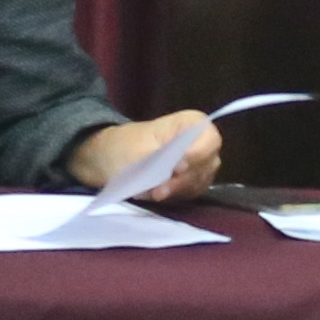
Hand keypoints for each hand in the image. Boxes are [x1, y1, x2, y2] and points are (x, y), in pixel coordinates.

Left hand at [72, 108, 221, 201]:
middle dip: (183, 179)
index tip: (176, 168)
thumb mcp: (138, 149)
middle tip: (159, 189)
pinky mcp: (193, 182)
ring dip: (177, 190)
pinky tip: (158, 194)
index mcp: (191, 123)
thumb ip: (161, 157)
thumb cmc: (124, 146)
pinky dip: (176, 196)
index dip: (197, 155)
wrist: (110, 160)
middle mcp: (201, 142)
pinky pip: (193, 192)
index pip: (209, 140)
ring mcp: (199, 164)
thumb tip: (179, 168)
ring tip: (154, 192)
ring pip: (200, 181)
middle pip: (206, 164)